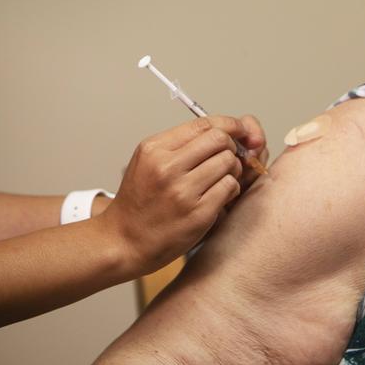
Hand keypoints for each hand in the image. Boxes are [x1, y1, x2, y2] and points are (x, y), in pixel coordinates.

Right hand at [100, 115, 264, 276]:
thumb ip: (180, 145)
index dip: (229, 124)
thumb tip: (222, 130)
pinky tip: (219, 196)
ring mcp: (183, 191)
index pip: (203, 124)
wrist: (124, 241)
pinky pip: (230, 187)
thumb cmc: (140, 202)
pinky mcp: (198, 213)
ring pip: (228, 162)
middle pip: (220, 140)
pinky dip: (231, 189)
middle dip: (232, 147)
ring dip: (232, 170)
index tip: (239, 130)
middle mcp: (167, 167)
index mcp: (154, 149)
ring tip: (221, 179)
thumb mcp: (148, 162)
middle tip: (229, 158)